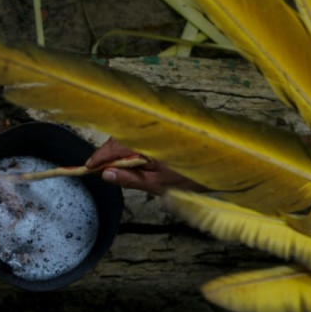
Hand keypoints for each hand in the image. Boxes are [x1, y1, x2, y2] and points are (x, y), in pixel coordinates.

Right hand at [85, 138, 203, 194]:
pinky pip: (140, 134)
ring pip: (129, 136)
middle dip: (108, 154)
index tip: (88, 167)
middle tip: (100, 170)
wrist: (222, 165)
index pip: (113, 148)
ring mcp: (157, 127)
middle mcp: (149, 130)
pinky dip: (132, 145)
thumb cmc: (192, 176)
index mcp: (146, 142)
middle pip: (119, 139)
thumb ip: (130, 178)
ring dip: (120, 150)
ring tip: (116, 167)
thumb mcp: (157, 184)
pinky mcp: (164, 128)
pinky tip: (134, 158)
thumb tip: (105, 175)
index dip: (99, 158)